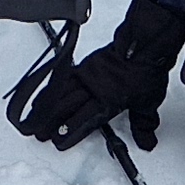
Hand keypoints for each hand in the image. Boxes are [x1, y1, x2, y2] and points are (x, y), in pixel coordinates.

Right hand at [10, 0, 184, 150]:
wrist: (143, 43)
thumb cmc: (145, 70)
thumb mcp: (149, 102)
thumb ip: (144, 125)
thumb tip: (146, 142)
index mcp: (108, 101)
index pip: (84, 122)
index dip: (70, 133)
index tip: (59, 141)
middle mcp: (94, 88)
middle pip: (67, 107)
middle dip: (52, 122)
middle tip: (39, 133)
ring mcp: (88, 74)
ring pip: (62, 91)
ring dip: (47, 105)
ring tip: (35, 115)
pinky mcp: (86, 63)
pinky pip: (64, 76)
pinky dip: (53, 85)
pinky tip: (46, 90)